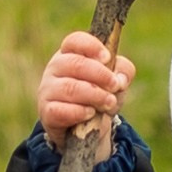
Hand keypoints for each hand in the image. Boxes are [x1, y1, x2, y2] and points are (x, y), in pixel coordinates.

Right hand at [37, 33, 133, 150]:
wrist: (83, 130)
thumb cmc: (97, 97)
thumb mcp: (114, 83)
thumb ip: (123, 72)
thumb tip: (121, 79)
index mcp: (69, 54)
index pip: (75, 41)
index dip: (91, 47)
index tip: (107, 58)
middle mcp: (55, 68)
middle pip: (75, 63)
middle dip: (100, 74)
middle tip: (115, 86)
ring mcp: (48, 89)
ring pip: (70, 88)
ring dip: (94, 95)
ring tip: (110, 102)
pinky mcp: (47, 112)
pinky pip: (61, 110)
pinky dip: (79, 112)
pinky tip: (91, 113)